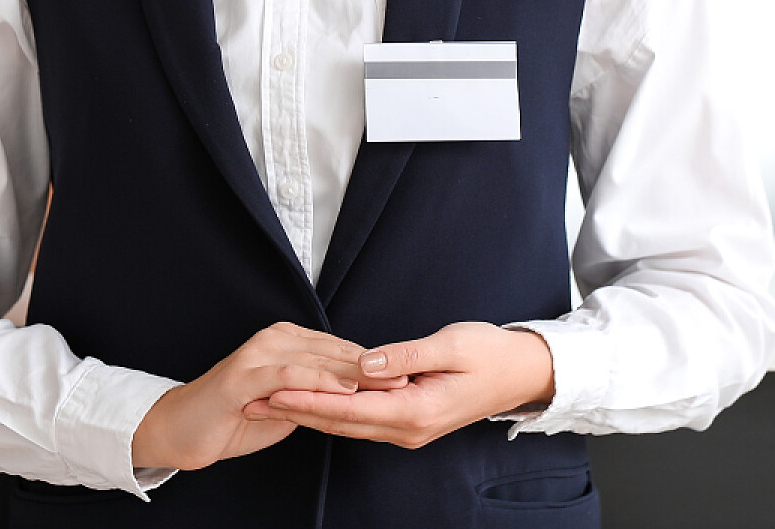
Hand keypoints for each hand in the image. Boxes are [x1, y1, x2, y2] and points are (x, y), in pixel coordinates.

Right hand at [131, 322, 404, 470]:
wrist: (184, 428)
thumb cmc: (234, 416)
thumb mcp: (285, 403)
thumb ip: (315, 393)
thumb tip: (351, 392)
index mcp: (285, 341)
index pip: (338, 348)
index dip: (373, 362)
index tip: (406, 373)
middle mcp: (273, 340)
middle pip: (332, 350)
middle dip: (371, 365)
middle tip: (407, 375)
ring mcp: (257, 355)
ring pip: (314, 359)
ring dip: (352, 372)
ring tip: (384, 383)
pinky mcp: (243, 376)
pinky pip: (287, 377)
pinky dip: (317, 383)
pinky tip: (342, 391)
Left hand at [248, 323, 553, 449]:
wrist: (521, 373)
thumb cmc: (489, 353)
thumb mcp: (449, 345)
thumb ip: (404, 356)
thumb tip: (365, 363)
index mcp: (417, 411)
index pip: (351, 408)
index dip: (310, 399)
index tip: (274, 391)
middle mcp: (408, 428)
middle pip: (342, 423)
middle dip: (296, 411)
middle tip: (253, 401)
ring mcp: (408, 429)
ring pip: (348, 425)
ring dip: (308, 414)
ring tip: (267, 403)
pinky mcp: (408, 421)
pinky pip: (361, 421)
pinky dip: (331, 412)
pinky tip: (309, 403)